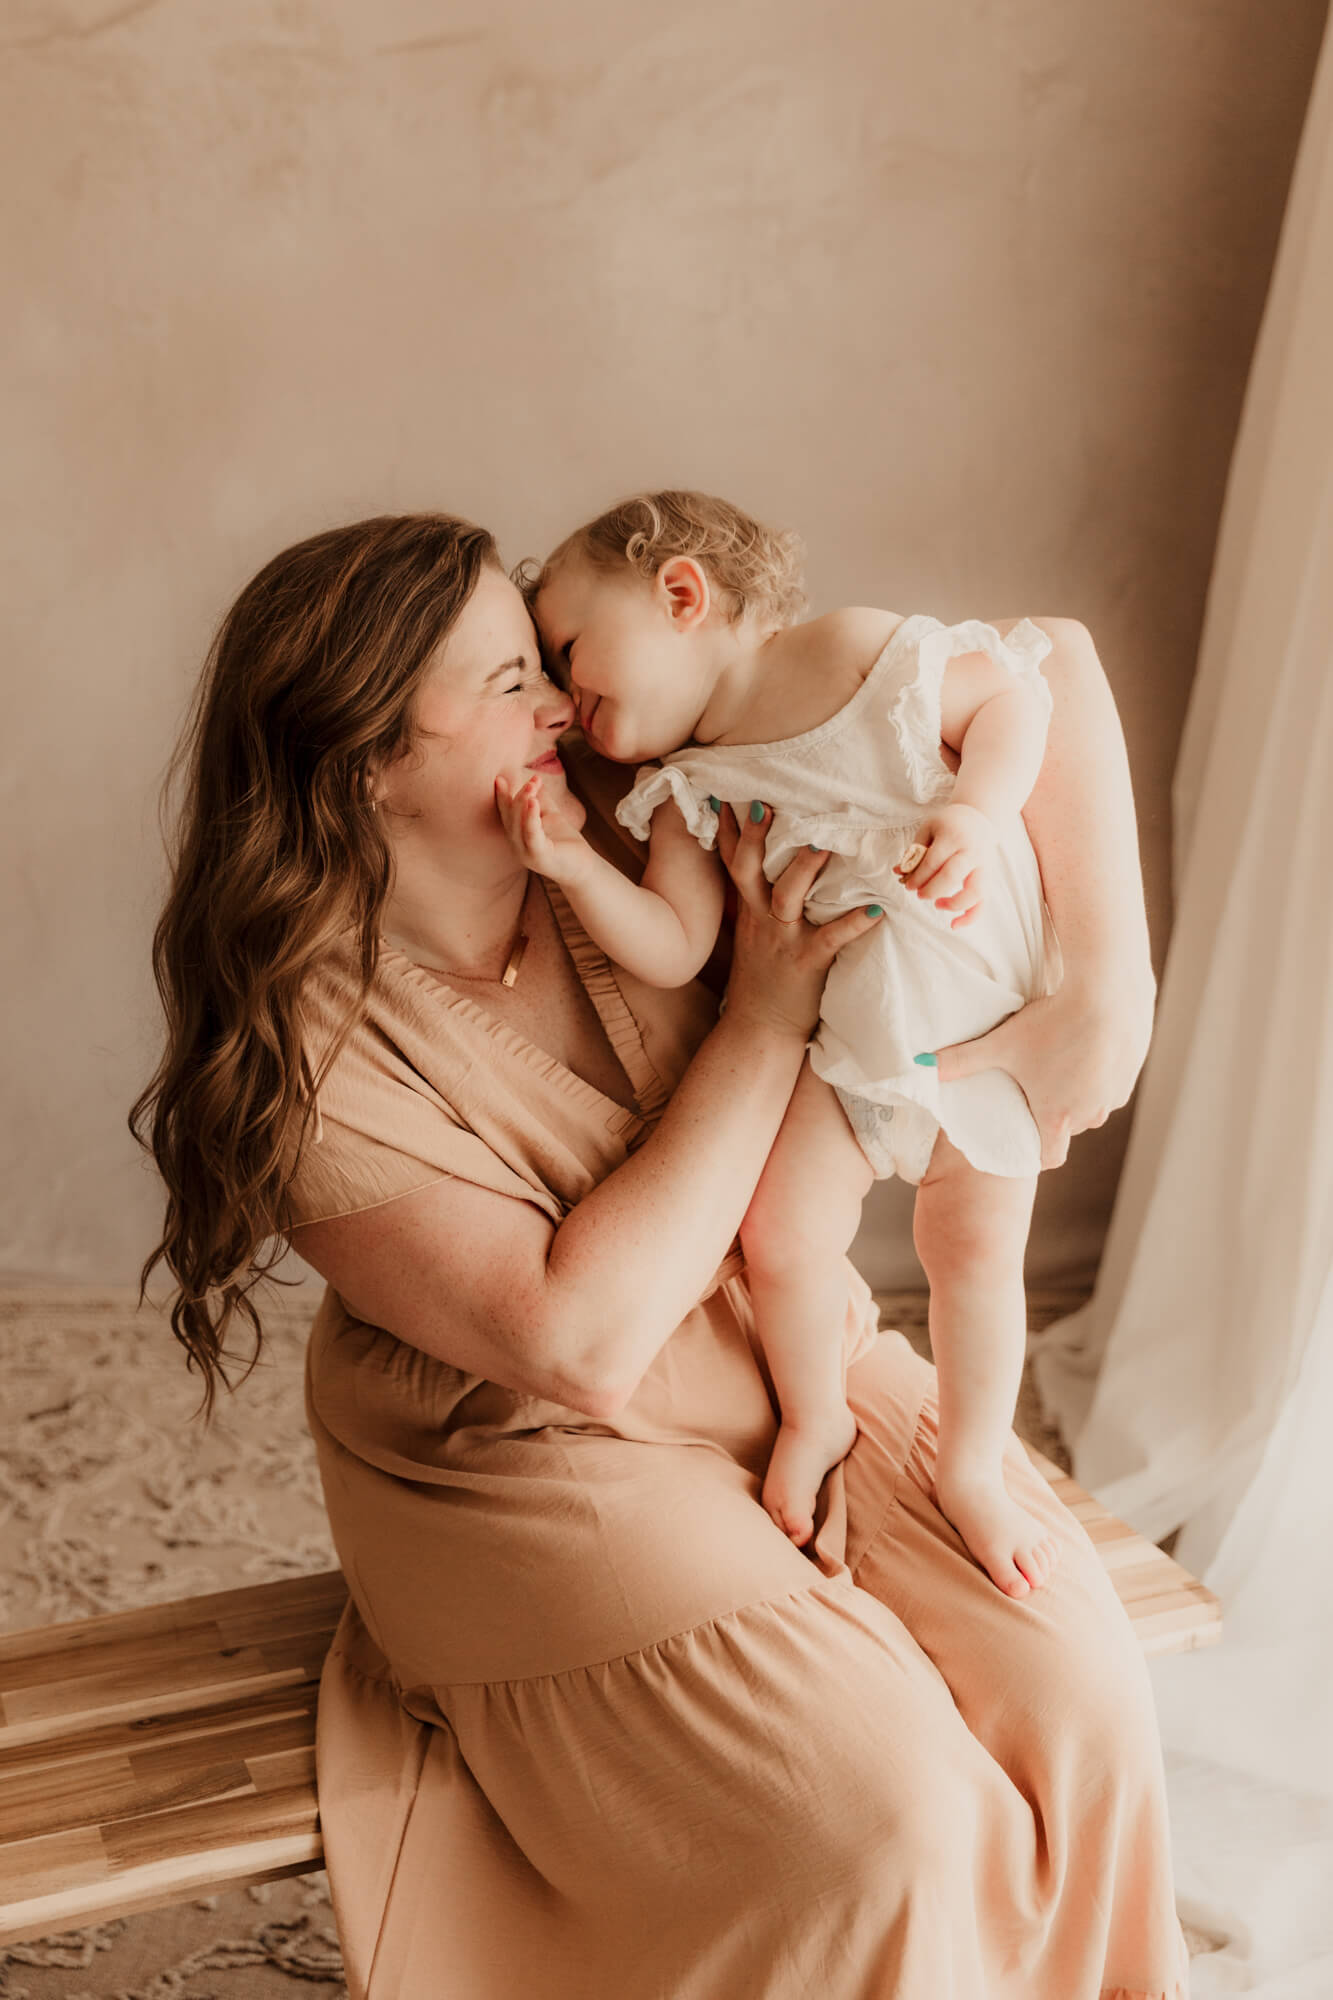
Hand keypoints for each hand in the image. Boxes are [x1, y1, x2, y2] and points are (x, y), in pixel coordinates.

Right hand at [495, 770, 594, 888]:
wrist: (582, 867)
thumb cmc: (564, 842)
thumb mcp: (550, 816)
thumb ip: (541, 799)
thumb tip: (535, 778)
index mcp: (517, 835)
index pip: (506, 813)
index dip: (502, 796)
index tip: (499, 778)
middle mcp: (517, 845)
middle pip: (509, 817)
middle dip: (517, 796)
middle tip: (532, 780)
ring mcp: (526, 853)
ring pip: (518, 825)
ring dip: (522, 803)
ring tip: (531, 786)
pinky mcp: (539, 857)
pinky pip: (532, 835)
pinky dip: (530, 818)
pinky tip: (533, 802)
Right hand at [714, 801, 884, 1039]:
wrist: (759, 1028)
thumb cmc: (763, 977)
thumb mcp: (751, 931)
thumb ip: (758, 898)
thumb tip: (771, 865)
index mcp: (748, 908)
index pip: (732, 861)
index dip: (729, 829)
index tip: (727, 793)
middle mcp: (760, 918)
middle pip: (749, 869)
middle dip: (755, 837)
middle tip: (765, 803)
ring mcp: (782, 939)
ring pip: (787, 897)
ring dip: (804, 869)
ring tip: (822, 842)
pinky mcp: (807, 962)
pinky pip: (831, 940)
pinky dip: (854, 924)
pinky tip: (878, 910)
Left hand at [894, 803, 996, 928]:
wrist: (978, 817)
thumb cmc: (948, 825)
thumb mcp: (928, 830)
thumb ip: (914, 851)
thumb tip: (898, 872)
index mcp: (953, 836)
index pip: (933, 861)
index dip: (918, 877)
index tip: (908, 885)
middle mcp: (971, 851)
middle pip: (952, 876)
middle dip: (931, 890)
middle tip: (919, 894)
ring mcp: (983, 865)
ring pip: (974, 891)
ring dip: (954, 903)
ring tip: (938, 905)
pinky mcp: (989, 877)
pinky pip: (983, 901)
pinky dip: (971, 916)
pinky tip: (954, 925)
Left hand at [930, 978, 1155, 1168]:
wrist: (1108, 991)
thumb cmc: (1052, 1022)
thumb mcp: (1001, 1043)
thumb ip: (960, 1060)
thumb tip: (919, 1067)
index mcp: (1057, 1117)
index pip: (1048, 1158)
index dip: (1035, 1150)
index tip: (1025, 1135)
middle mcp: (1090, 1114)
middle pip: (1070, 1126)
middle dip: (1054, 1110)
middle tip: (1037, 1083)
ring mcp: (1115, 1094)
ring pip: (1094, 1103)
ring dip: (1080, 1090)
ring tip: (1062, 1059)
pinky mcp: (1133, 1071)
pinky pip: (1113, 1082)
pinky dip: (1101, 1071)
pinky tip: (1087, 1044)